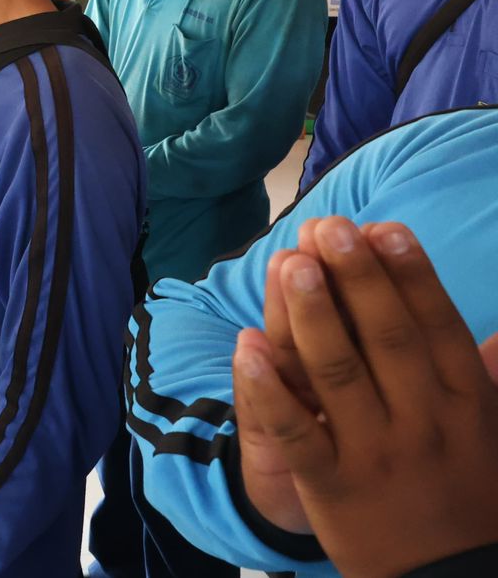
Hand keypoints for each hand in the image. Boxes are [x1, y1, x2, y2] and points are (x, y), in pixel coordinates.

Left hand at [232, 216, 497, 577]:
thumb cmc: (467, 491)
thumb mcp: (491, 430)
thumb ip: (488, 370)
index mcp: (467, 404)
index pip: (436, 327)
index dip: (410, 276)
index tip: (383, 228)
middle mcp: (424, 424)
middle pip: (387, 339)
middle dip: (356, 279)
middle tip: (328, 227)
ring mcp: (375, 454)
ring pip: (338, 375)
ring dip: (312, 316)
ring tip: (290, 263)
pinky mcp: (331, 484)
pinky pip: (296, 430)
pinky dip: (268, 388)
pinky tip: (245, 345)